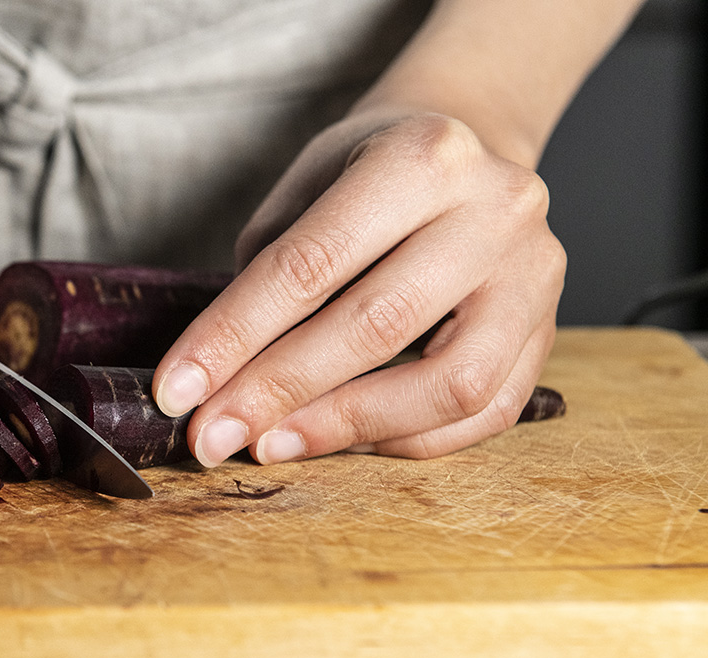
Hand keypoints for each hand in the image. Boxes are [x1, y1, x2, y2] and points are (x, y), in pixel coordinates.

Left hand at [153, 110, 564, 465]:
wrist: (465, 148)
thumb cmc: (365, 173)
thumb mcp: (304, 186)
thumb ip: (268, 274)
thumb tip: (217, 384)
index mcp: (421, 157)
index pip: (310, 264)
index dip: (233, 336)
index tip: (176, 391)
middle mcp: (495, 210)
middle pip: (376, 325)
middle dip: (278, 392)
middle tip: (211, 434)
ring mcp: (535, 274)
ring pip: (448, 384)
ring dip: (345, 428)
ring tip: (271, 443)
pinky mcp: (547, 330)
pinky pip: (482, 413)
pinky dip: (402, 440)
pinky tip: (337, 440)